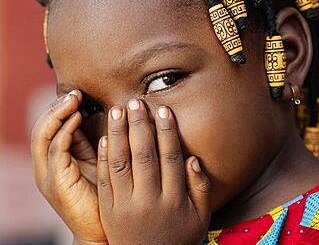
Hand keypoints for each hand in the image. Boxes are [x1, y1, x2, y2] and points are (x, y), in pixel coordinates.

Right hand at [31, 90, 106, 243]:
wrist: (102, 229)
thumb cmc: (104, 195)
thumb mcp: (98, 163)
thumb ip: (93, 144)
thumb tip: (104, 118)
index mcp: (59, 160)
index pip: (52, 127)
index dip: (62, 108)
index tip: (80, 93)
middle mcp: (49, 165)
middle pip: (43, 128)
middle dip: (57, 107)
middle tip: (75, 92)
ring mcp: (49, 174)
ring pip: (42, 136)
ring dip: (57, 114)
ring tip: (73, 99)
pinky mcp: (55, 182)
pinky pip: (55, 151)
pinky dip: (63, 131)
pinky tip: (76, 119)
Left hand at [97, 100, 210, 244]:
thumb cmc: (178, 238)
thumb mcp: (200, 218)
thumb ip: (199, 188)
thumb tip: (192, 159)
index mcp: (173, 200)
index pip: (169, 158)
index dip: (166, 132)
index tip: (163, 110)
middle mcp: (149, 200)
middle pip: (144, 156)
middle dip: (140, 126)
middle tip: (136, 102)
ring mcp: (125, 206)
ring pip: (121, 163)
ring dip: (118, 134)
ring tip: (117, 111)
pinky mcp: (108, 210)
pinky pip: (104, 180)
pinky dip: (104, 157)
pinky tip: (104, 137)